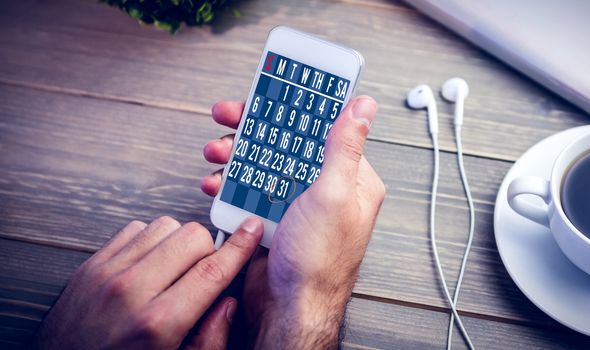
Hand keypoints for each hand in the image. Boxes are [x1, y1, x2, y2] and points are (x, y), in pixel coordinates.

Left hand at [31, 216, 262, 348]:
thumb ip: (210, 340)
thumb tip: (228, 303)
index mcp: (159, 323)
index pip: (213, 270)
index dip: (240, 247)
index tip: (252, 231)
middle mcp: (131, 291)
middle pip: (192, 238)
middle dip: (208, 250)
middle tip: (205, 273)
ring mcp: (106, 274)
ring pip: (165, 226)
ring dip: (178, 243)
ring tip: (175, 270)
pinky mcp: (90, 266)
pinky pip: (134, 229)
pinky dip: (150, 241)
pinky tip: (151, 265)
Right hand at [202, 96, 384, 348]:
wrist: (289, 310)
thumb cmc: (320, 262)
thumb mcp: (334, 195)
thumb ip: (344, 148)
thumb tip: (363, 108)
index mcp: (352, 180)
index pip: (324, 128)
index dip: (296, 107)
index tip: (271, 90)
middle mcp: (325, 189)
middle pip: (287, 142)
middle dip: (254, 129)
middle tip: (229, 117)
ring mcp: (297, 204)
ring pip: (264, 164)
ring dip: (235, 154)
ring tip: (216, 152)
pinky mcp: (274, 219)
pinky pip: (250, 190)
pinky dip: (230, 183)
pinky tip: (216, 182)